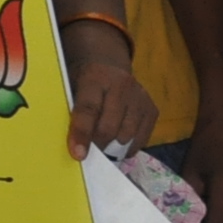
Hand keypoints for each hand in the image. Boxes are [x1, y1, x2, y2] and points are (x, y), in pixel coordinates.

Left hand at [63, 26, 156, 158]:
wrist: (108, 67)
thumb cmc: (82, 83)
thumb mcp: (71, 88)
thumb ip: (71, 111)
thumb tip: (71, 145)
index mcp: (94, 78)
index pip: (88, 109)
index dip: (82, 134)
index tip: (78, 155)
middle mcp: (121, 85)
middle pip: (109, 127)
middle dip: (97, 145)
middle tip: (89, 152)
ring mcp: (140, 97)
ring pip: (126, 135)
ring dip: (113, 148)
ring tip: (102, 149)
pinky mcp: (152, 108)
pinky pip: (141, 137)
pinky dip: (128, 147)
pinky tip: (117, 145)